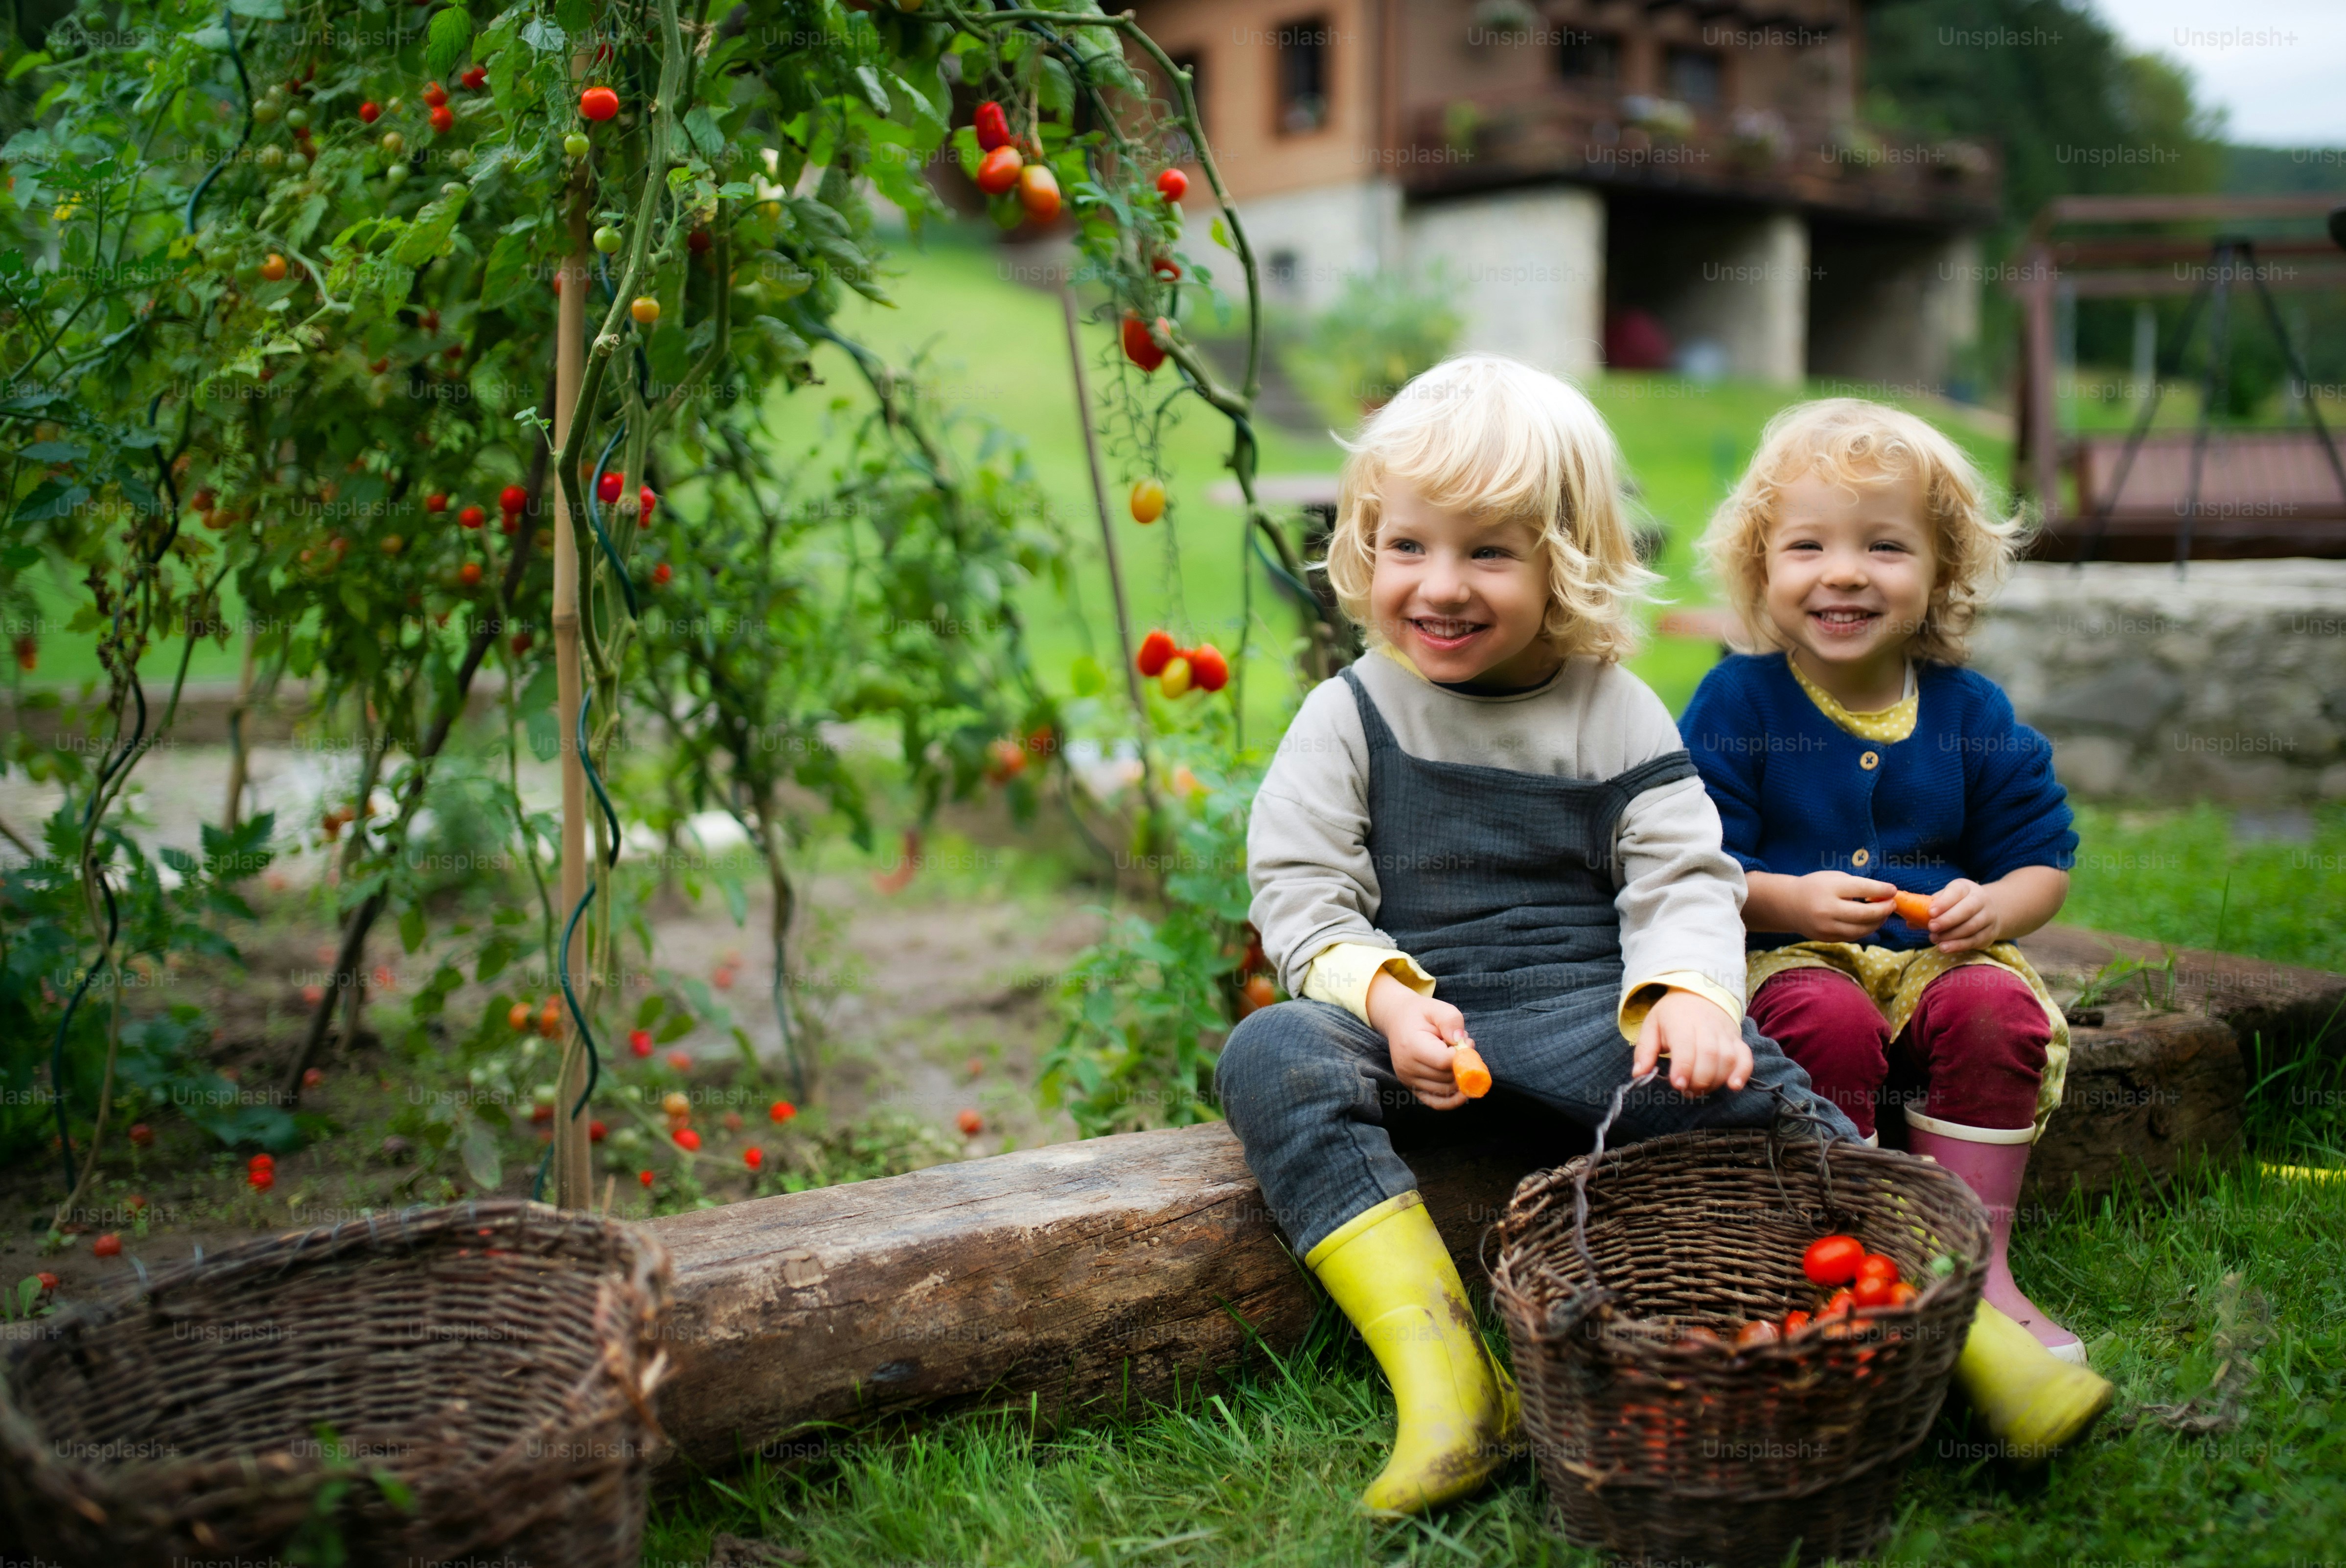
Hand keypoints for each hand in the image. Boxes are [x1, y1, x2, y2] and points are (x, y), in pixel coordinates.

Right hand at [1366, 968, 1469, 1109]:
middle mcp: (1407, 1068)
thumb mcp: (1436, 1007)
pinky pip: (1436, 1103)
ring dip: (1460, 1077)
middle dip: (1464, 1065)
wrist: (1397, 1020)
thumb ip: (1451, 1020)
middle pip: (1447, 1078)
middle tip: (1466, 1047)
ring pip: (1446, 1090)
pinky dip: (1453, 1100)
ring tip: (1458, 1057)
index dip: (1463, 1055)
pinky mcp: (1412, 1088)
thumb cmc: (1420, 1014)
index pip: (1445, 1061)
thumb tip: (1461, 1041)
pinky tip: (1463, 1090)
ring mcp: (1408, 1080)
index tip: (1467, 1042)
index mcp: (1412, 1046)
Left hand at [1633, 989, 1752, 1096]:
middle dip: (1699, 1079)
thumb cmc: (1671, 1015)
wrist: (1698, 995)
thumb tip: (1638, 1074)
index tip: (1678, 1084)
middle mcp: (1706, 1027)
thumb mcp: (1651, 1026)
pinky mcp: (1737, 1040)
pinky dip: (1742, 1073)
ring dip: (1716, 1080)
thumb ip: (1644, 1051)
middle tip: (1687, 1090)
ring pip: (1727, 1059)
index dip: (1684, 1068)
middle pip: (1709, 1055)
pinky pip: (1746, 1057)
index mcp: (1681, 1023)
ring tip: (1701, 1089)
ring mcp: (1724, 1034)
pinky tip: (1733, 1086)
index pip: (1686, 1046)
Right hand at [1749, 870, 1897, 942]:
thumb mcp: (1833, 878)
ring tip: (1884, 913)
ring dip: (1878, 921)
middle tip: (1893, 904)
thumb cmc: (1815, 886)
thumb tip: (1883, 895)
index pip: (1863, 889)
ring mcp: (1827, 927)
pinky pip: (1854, 936)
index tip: (1893, 890)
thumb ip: (1856, 885)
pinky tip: (1871, 921)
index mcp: (1830, 889)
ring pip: (1862, 929)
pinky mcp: (1828, 938)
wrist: (1789, 905)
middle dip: (1884, 909)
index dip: (1882, 890)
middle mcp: (1828, 909)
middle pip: (1866, 913)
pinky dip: (1866, 929)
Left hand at [1912, 877, 1998, 952]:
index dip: (1944, 902)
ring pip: (1971, 926)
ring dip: (1951, 934)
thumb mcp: (1944, 901)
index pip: (1956, 892)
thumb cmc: (1957, 905)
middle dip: (1948, 919)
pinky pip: (1974, 940)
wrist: (1986, 911)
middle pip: (1967, 909)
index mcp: (1966, 888)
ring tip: (1934, 939)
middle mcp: (1980, 900)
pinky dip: (1959, 945)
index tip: (1931, 912)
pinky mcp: (1989, 933)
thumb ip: (1927, 909)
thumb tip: (1909, 922)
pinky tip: (1945, 947)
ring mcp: (1988, 917)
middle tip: (1931, 927)